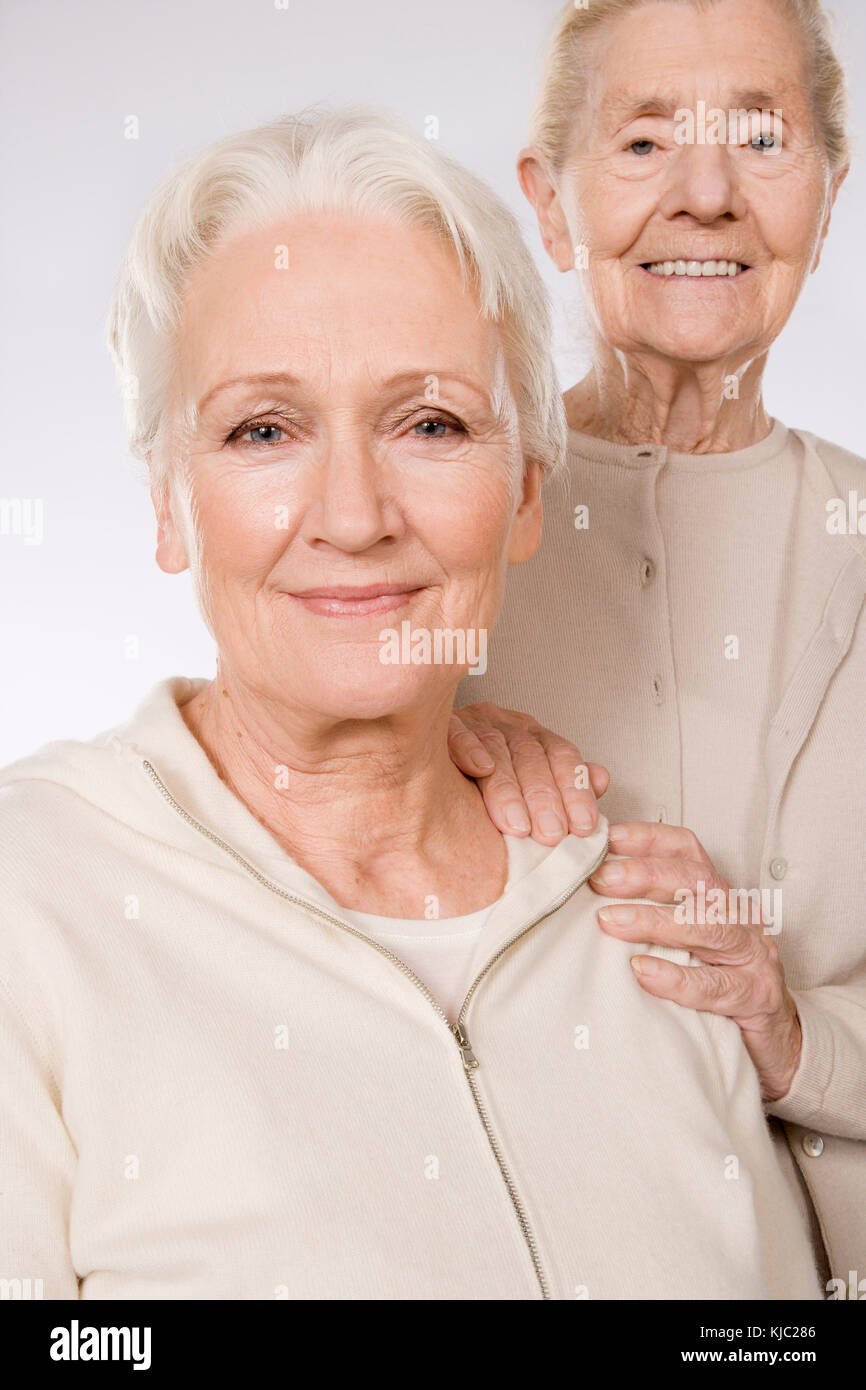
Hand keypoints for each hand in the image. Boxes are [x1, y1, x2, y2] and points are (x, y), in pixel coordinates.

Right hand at [448, 702, 608, 843]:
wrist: (423, 763)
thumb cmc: (482, 786)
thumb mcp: (527, 788)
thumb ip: (563, 785)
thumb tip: (602, 779)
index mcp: (532, 737)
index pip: (562, 757)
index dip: (575, 792)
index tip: (583, 827)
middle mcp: (506, 725)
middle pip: (531, 756)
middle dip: (543, 798)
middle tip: (550, 835)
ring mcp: (473, 722)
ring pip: (497, 749)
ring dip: (508, 789)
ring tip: (517, 826)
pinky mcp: (440, 725)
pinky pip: (455, 732)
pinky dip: (468, 748)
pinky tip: (478, 769)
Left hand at [590, 822, 801, 1103]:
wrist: (780, 1042)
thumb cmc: (721, 982)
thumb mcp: (688, 940)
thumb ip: (651, 914)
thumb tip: (587, 891)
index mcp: (719, 895)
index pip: (687, 851)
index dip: (649, 839)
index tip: (608, 838)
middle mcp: (739, 916)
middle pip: (695, 881)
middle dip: (645, 874)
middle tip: (601, 878)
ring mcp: (753, 955)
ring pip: (707, 925)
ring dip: (654, 920)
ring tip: (609, 921)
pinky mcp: (756, 997)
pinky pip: (714, 985)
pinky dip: (676, 978)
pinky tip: (642, 972)